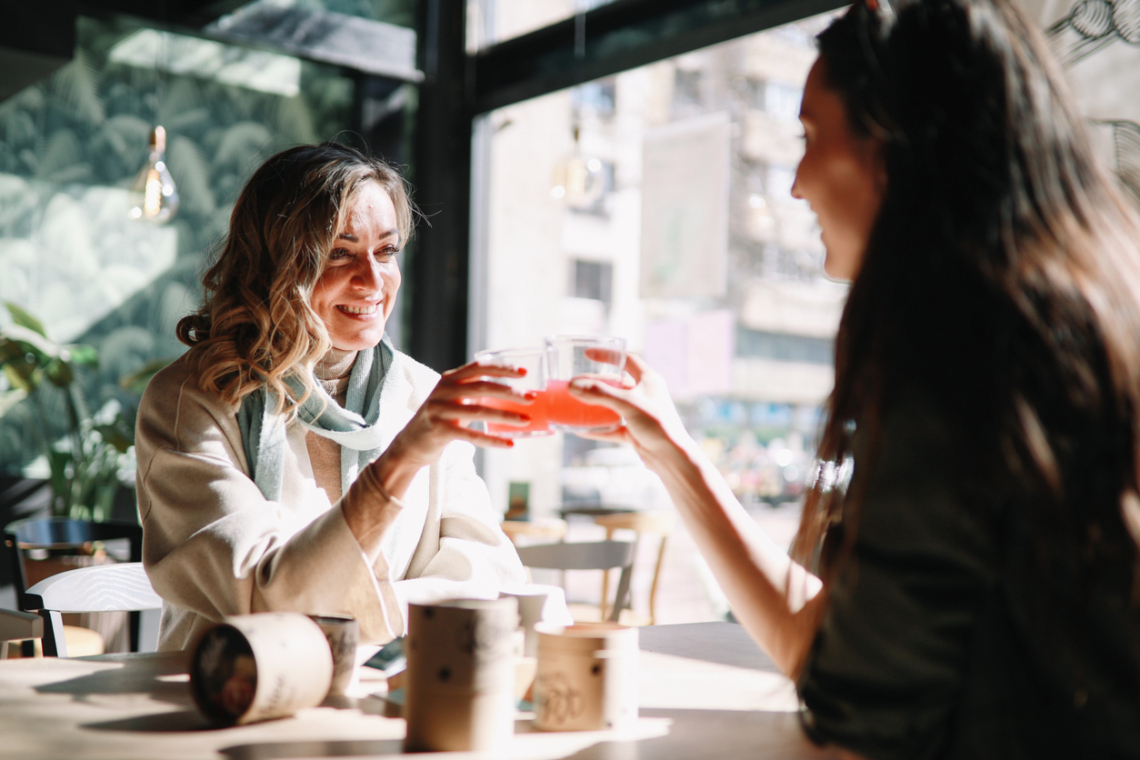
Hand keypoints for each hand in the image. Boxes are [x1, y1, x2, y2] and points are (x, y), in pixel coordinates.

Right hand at [386, 360, 534, 468]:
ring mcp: (440, 410)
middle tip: (531, 398)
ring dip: (506, 415)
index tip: (524, 372)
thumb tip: (512, 395)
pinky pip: (471, 435)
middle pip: (482, 387)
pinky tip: (509, 443)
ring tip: (525, 420)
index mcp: (449, 379)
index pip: (479, 367)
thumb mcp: (454, 401)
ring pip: (479, 410)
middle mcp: (443, 391)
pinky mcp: (439, 430)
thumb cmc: (440, 421)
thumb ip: (475, 394)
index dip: (502, 368)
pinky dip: (493, 440)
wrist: (410, 444)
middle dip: (510, 392)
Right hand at [567, 354, 693, 464]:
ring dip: (595, 405)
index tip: (588, 354)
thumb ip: (600, 393)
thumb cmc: (656, 424)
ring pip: (613, 405)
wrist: (671, 457)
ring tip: (576, 403)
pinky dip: (598, 428)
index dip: (608, 354)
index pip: (627, 359)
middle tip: (575, 384)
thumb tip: (573, 385)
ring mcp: (639, 414)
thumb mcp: (627, 404)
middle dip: (595, 383)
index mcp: (649, 380)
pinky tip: (581, 430)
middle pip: (616, 383)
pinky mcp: (635, 432)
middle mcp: (644, 394)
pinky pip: (612, 427)